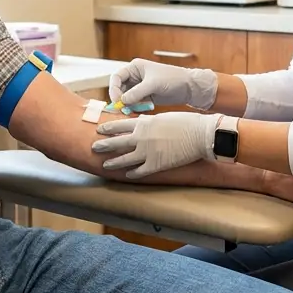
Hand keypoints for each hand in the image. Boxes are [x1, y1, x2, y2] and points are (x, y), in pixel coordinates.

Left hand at [92, 112, 221, 177]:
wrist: (198, 134)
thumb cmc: (184, 122)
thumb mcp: (162, 117)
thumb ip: (148, 121)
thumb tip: (138, 122)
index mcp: (143, 123)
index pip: (119, 125)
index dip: (108, 128)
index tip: (99, 130)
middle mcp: (141, 137)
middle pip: (117, 142)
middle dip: (104, 145)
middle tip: (94, 147)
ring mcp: (147, 152)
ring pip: (124, 159)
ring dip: (113, 162)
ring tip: (105, 165)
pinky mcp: (156, 164)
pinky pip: (139, 171)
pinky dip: (132, 173)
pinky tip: (128, 175)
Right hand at [109, 58, 218, 109]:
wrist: (189, 87)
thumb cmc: (173, 78)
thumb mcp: (153, 84)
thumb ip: (137, 92)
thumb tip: (122, 101)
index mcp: (135, 67)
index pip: (116, 77)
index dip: (113, 89)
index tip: (117, 100)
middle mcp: (135, 77)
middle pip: (119, 89)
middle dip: (119, 99)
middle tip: (121, 109)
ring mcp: (140, 87)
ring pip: (126, 98)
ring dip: (126, 105)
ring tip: (130, 111)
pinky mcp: (145, 97)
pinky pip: (134, 104)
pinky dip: (134, 108)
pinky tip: (138, 111)